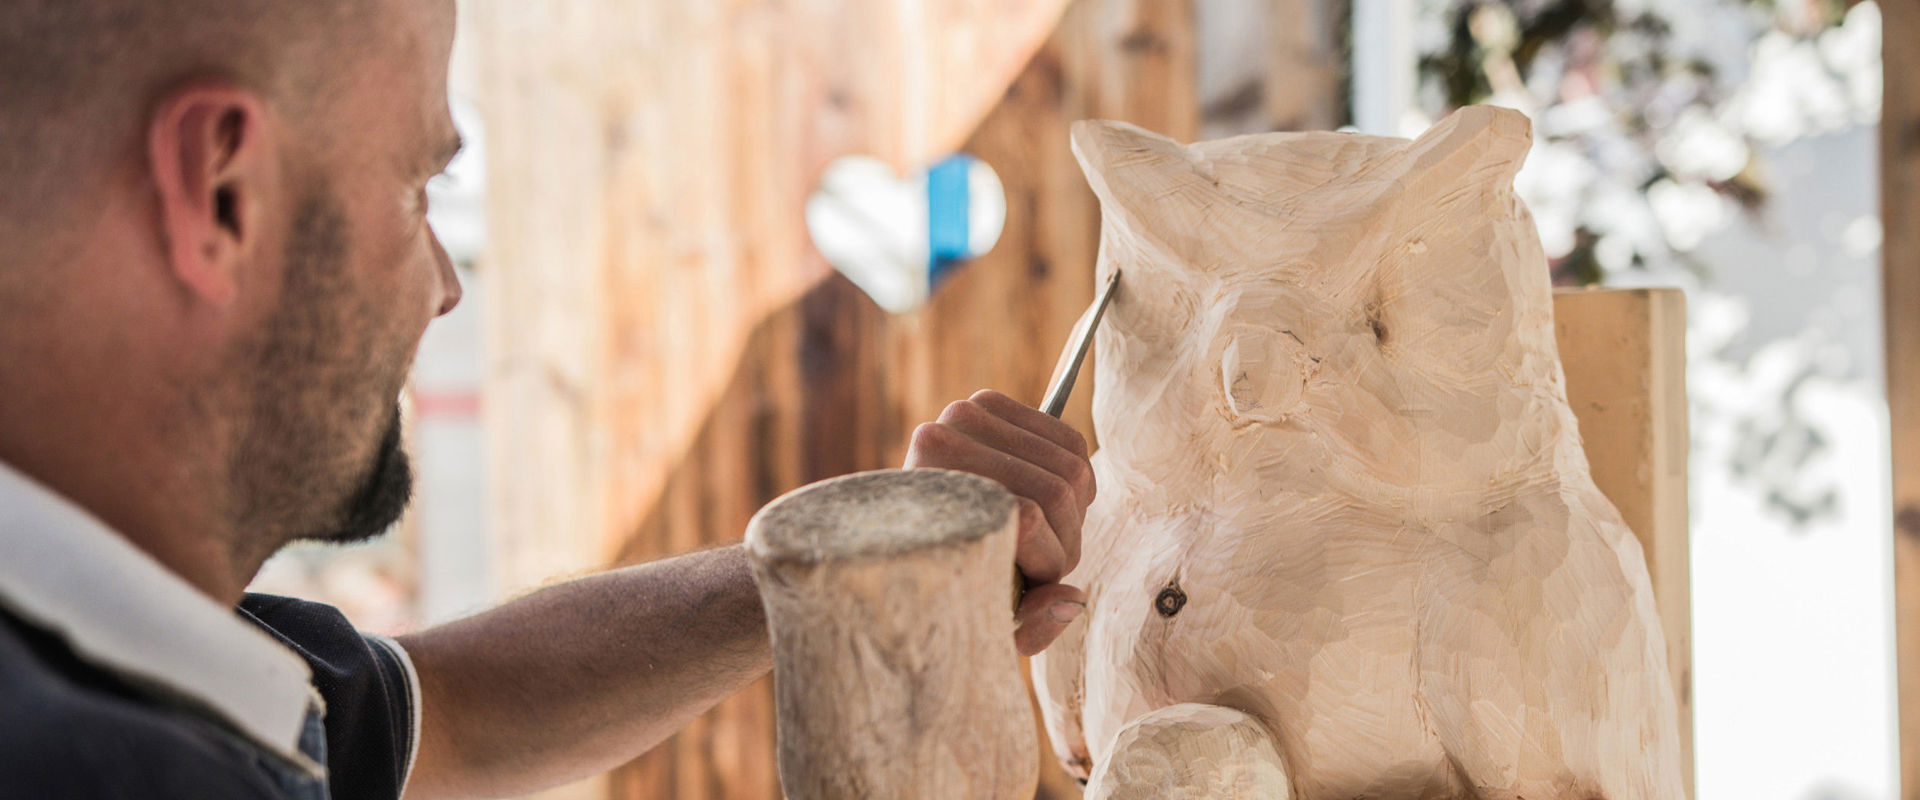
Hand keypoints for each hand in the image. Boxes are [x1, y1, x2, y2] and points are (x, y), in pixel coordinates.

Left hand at [903, 389, 1094, 655]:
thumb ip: (1033, 623)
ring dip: (1073, 515)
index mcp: (933, 495)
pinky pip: (1071, 441)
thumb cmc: (951, 589)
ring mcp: (960, 415)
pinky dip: (1078, 483)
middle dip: (1066, 540)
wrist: (902, 543)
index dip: (1048, 564)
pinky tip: (1049, 503)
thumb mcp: (987, 622)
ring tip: (1045, 538)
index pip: (1030, 521)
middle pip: (1057, 492)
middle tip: (1044, 562)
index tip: (1030, 584)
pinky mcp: (986, 403)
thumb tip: (1072, 597)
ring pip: (1071, 468)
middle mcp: (939, 440)